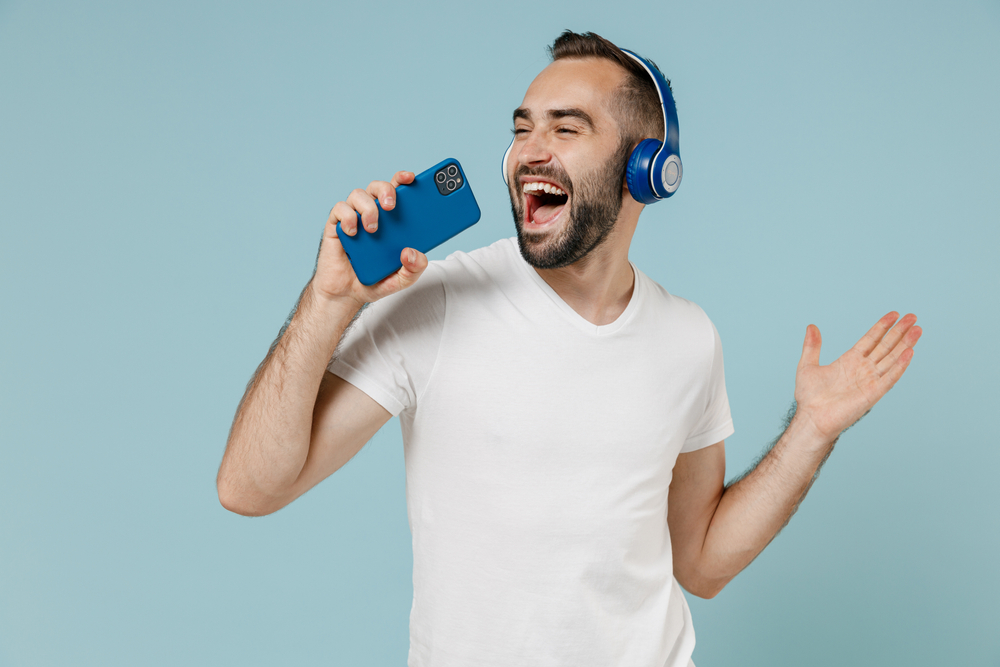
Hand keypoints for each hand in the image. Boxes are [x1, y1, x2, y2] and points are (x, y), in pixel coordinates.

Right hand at [312, 170, 427, 307]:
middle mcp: (373, 214)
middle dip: (386, 189)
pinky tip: (354, 233)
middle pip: (378, 187)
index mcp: (392, 221)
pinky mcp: (337, 226)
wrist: (347, 294)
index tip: (411, 178)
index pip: (399, 191)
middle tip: (392, 206)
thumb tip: (412, 252)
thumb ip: (414, 269)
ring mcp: (354, 218)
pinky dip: (348, 218)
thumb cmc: (374, 280)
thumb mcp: (402, 279)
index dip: (403, 179)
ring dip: (368, 208)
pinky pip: (340, 210)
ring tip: (373, 229)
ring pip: (358, 194)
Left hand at [793, 312, 921, 443]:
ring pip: (892, 358)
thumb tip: (811, 326)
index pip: (871, 339)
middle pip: (886, 346)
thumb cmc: (809, 397)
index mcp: (850, 361)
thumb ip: (812, 346)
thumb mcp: (807, 366)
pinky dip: (900, 366)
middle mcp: (863, 369)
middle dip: (900, 332)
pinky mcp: (873, 393)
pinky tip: (910, 353)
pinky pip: (890, 377)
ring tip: (918, 329)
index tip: (894, 314)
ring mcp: (870, 380)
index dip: (883, 326)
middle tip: (913, 317)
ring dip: (905, 345)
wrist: (811, 418)